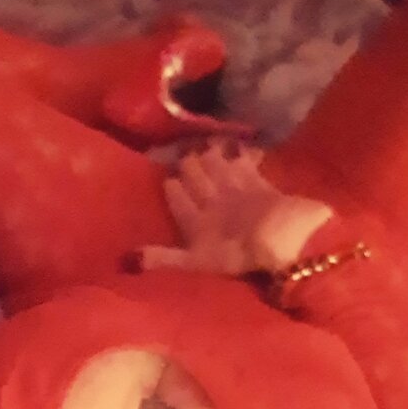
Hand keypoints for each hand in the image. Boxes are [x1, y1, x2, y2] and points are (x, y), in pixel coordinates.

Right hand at [138, 144, 332, 275]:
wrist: (279, 239)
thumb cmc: (234, 256)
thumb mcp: (194, 263)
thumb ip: (163, 259)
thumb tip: (129, 257)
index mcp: (195, 221)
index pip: (178, 199)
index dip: (173, 189)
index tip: (167, 178)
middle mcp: (212, 201)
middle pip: (198, 178)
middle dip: (191, 165)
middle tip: (185, 153)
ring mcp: (238, 190)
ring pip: (220, 168)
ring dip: (212, 155)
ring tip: (208, 145)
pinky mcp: (263, 184)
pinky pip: (248, 164)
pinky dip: (244, 155)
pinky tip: (242, 147)